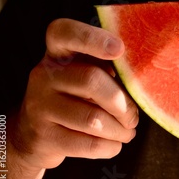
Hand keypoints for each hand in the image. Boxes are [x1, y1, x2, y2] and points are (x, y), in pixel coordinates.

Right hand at [11, 19, 138, 169]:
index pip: (64, 32)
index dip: (92, 38)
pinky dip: (110, 147)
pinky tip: (114, 144)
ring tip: (128, 132)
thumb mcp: (84, 74)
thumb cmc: (74, 97)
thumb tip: (145, 75)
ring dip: (121, 130)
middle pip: (91, 80)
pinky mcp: (44, 137)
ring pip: (94, 119)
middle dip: (123, 103)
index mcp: (57, 53)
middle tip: (133, 117)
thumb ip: (107, 68)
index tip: (119, 49)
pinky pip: (88, 144)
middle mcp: (43, 75)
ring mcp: (39, 106)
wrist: (32, 135)